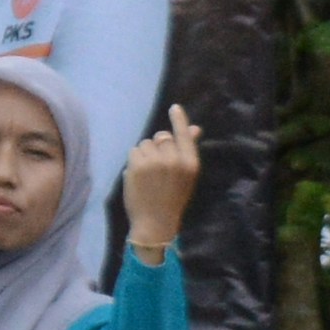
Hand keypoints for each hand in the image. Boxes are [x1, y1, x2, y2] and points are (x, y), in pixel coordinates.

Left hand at [120, 114, 201, 249]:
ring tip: (148, 174)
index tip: (174, 108)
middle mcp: (173, 159)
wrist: (156, 222)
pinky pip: (134, 151)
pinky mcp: (137, 165)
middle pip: (161, 137)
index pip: (183, 134)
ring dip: (144, 154)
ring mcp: (154, 161)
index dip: (179, 120)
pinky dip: (134, 161)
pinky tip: (138, 176)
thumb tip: (195, 128)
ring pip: (145, 144)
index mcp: (189, 162)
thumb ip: (188, 150)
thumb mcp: (186, 175)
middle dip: (157, 146)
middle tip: (157, 166)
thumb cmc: (172, 198)